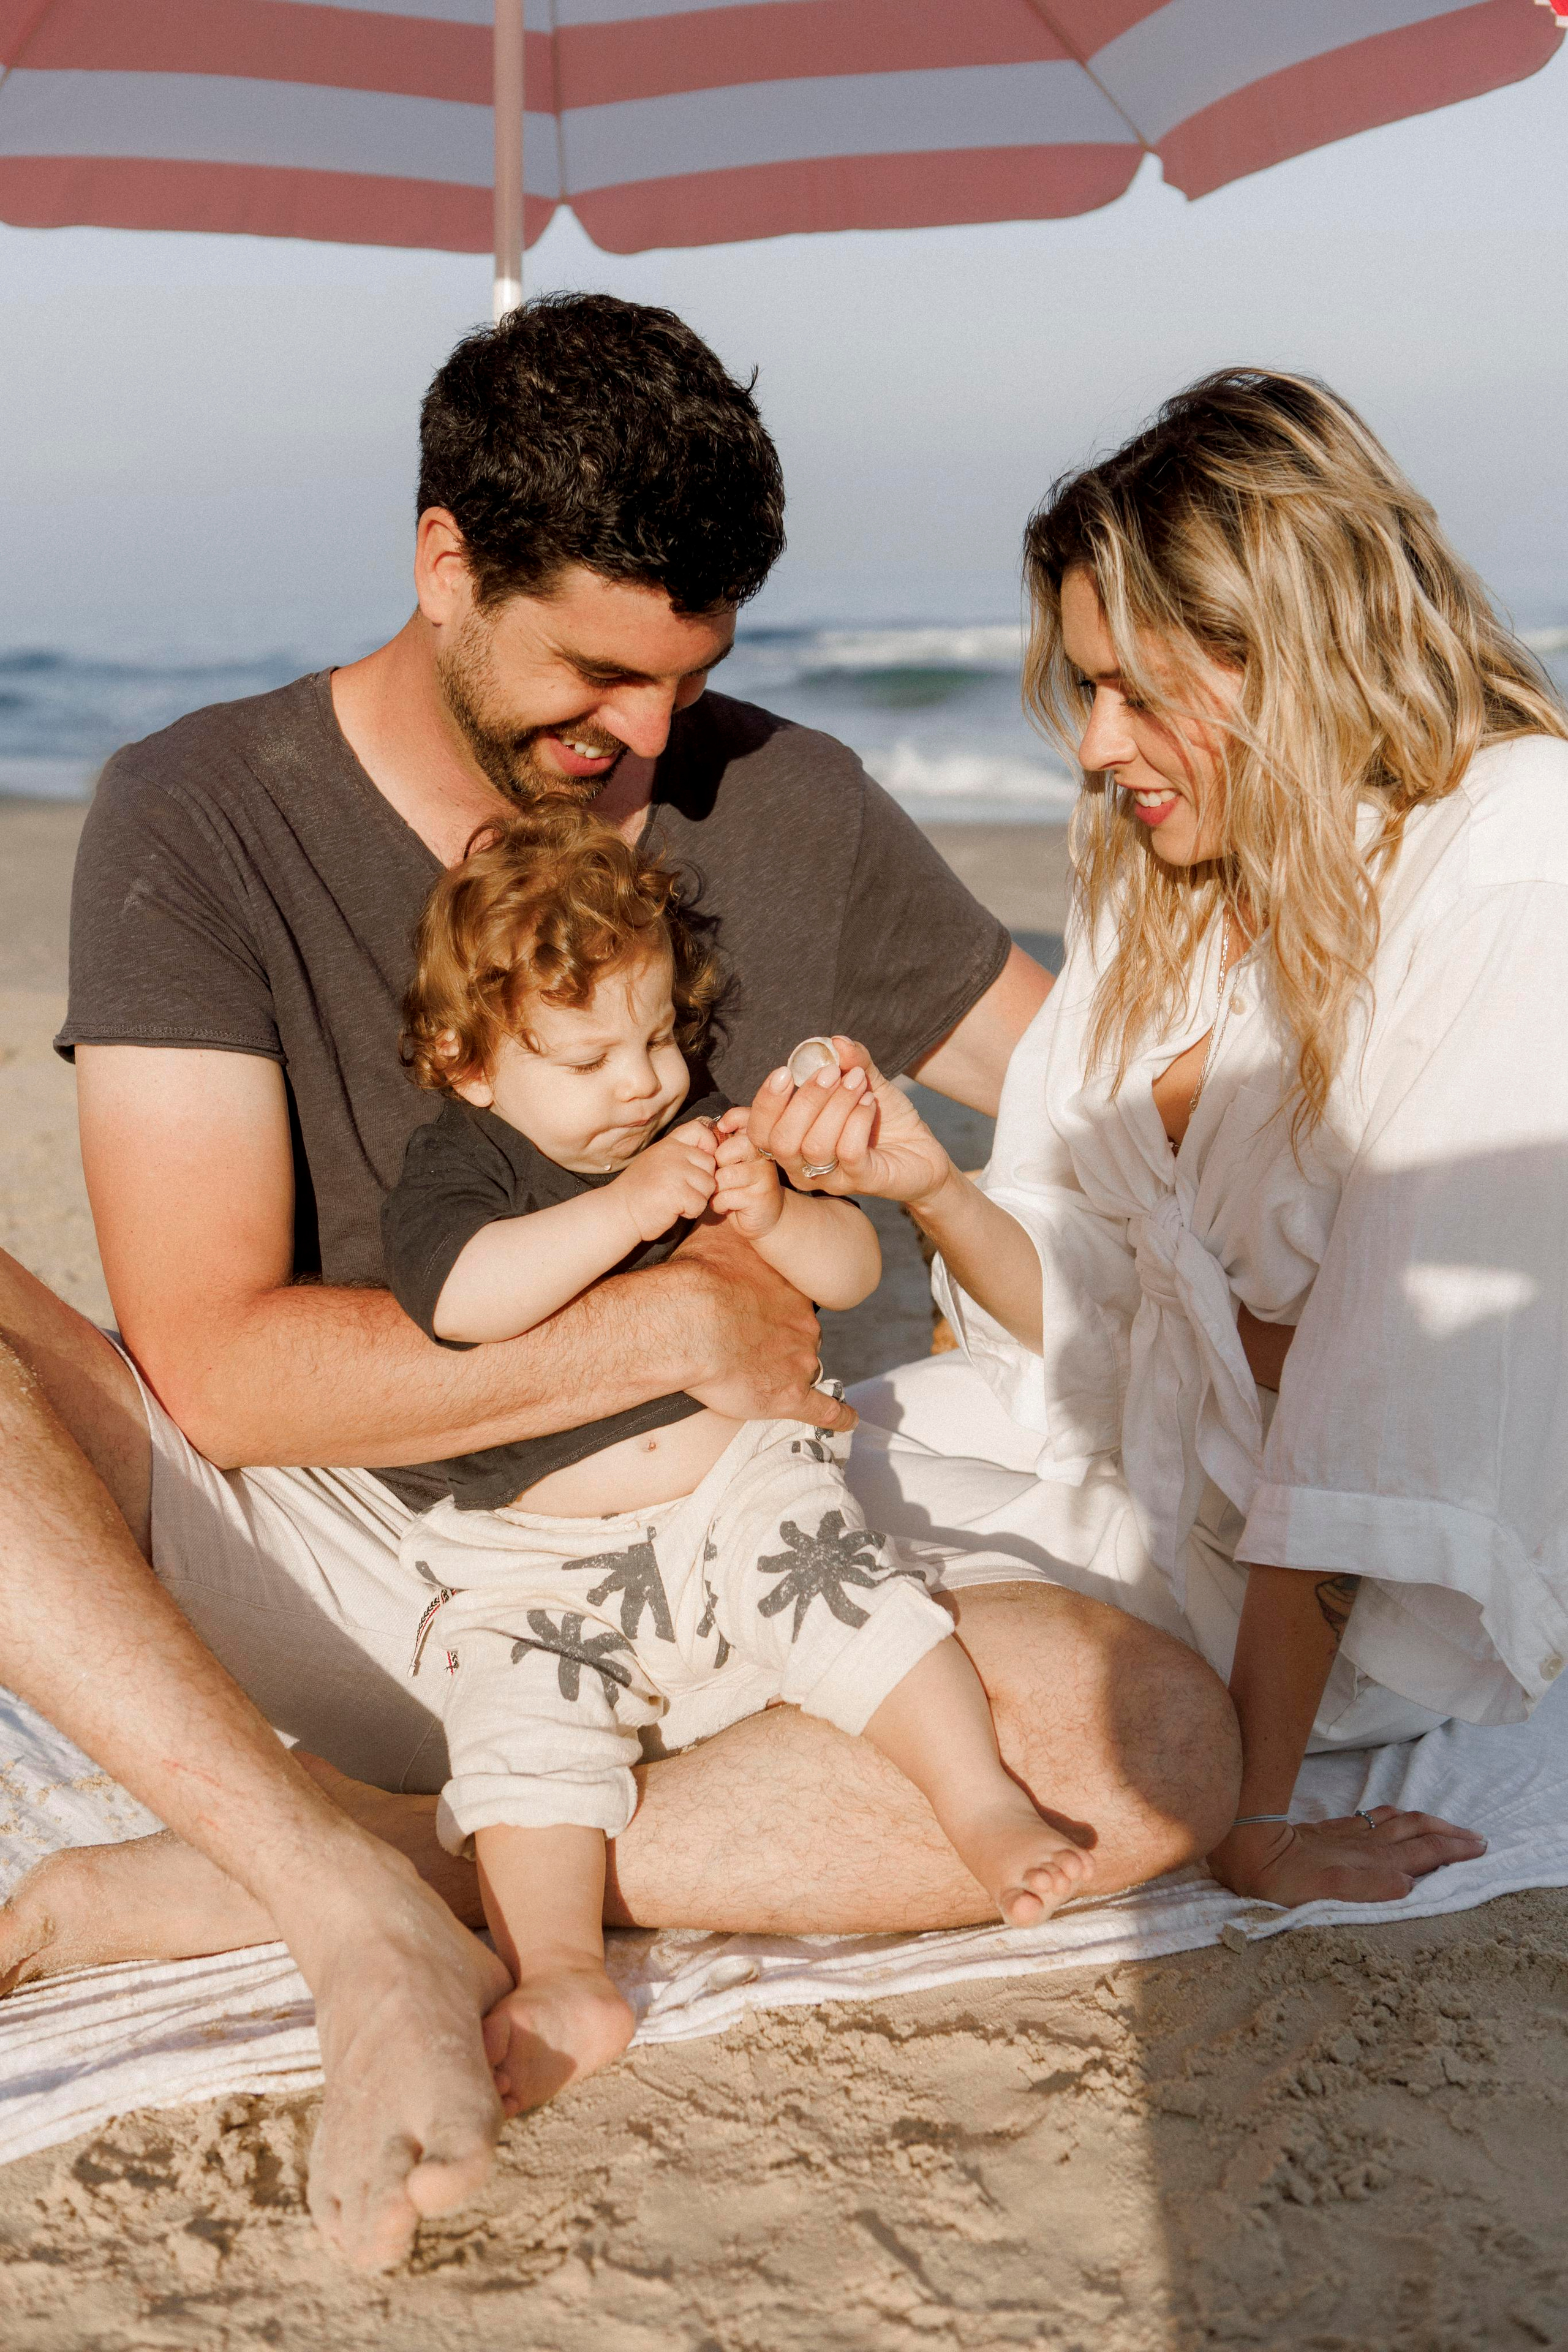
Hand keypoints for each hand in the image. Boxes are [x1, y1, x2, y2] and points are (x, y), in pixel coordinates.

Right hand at [611, 1118, 716, 1243]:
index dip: (709, 1145)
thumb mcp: (658, 1162)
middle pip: (710, 1164)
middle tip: (682, 1190)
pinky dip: (691, 1212)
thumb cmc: (640, 1191)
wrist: (618, 1212)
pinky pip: (701, 1204)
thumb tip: (713, 1152)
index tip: (700, 1163)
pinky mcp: (676, 1192)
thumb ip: (681, 1155)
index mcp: (668, 1144)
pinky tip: (674, 1210)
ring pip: (709, 1185)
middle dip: (702, 1182)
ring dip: (697, 1198)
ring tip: (677, 1200)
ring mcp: (674, 1171)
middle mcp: (672, 1153)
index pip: (701, 1130)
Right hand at [670, 1217, 855, 1432]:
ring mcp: (799, 1361)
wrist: (689, 1319)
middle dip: (781, 1338)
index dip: (774, 1306)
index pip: (792, 1299)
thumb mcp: (717, 1234)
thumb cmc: (698, 1276)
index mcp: (788, 1288)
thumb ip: (730, 1220)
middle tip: (751, 1343)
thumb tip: (732, 1190)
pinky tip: (848, 1419)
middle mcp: (802, 1323)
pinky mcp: (789, 1396)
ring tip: (769, 1377)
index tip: (759, 1309)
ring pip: (806, 1367)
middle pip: (801, 1333)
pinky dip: (838, 1415)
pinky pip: (824, 1409)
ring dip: (792, 1372)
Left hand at [712, 1112, 784, 1238]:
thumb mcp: (730, 1162)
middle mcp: (764, 1155)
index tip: (723, 1127)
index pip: (746, 1117)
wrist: (762, 1218)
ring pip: (725, 1176)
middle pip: (731, 1148)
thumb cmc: (739, 1187)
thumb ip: (722, 1143)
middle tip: (721, 1175)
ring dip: (716, 1189)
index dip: (733, 1118)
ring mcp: (765, 1175)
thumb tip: (713, 1126)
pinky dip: (719, 1204)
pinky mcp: (761, 1197)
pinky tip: (728, 1205)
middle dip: (717, 1164)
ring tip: (723, 1193)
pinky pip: (726, 1197)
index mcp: (755, 1142)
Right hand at [748, 1038, 952, 1205]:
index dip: (766, 1103)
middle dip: (805, 1100)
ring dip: (838, 1105)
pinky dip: (858, 1120)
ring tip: (860, 1083)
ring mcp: (832, 1179)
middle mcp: (804, 1167)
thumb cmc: (884, 1121)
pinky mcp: (863, 1181)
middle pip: (781, 1141)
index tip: (784, 1072)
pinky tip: (871, 1103)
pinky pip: (848, 1152)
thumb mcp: (865, 1084)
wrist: (923, 1152)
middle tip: (833, 1072)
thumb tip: (835, 1041)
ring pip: (815, 1145)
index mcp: (793, 1143)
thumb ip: (849, 1063)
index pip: (760, 1132)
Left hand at [1208, 1806, 1487, 1905]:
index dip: (1453, 1850)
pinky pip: (1375, 1818)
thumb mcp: (1327, 1893)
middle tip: (1477, 1839)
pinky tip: (1398, 1816)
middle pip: (1418, 1833)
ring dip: (1429, 1823)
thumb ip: (1369, 1889)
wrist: (1247, 1848)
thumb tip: (1409, 1885)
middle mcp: (1366, 1846)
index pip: (1423, 1853)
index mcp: (1370, 1864)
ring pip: (1400, 1822)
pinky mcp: (1331, 1830)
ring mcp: (1349, 1835)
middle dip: (1450, 1835)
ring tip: (1448, 1827)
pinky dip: (1398, 1817)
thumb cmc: (1283, 1881)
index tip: (1480, 1847)